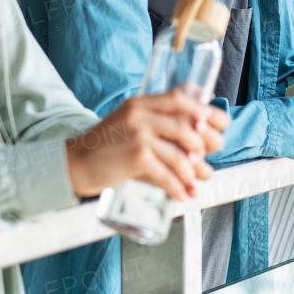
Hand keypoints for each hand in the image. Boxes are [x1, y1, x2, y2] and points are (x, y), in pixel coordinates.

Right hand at [65, 88, 228, 201]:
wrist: (74, 164)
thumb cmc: (105, 147)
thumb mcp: (129, 122)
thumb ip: (154, 121)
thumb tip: (193, 129)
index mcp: (141, 103)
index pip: (180, 97)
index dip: (205, 110)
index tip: (219, 123)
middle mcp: (141, 115)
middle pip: (187, 126)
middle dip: (207, 143)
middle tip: (210, 156)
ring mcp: (138, 135)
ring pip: (180, 153)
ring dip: (195, 171)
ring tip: (200, 181)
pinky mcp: (135, 158)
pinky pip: (166, 173)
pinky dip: (178, 187)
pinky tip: (184, 195)